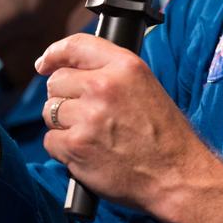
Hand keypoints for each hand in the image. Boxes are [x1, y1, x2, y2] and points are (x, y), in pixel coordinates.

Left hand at [36, 34, 206, 215]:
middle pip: (56, 82)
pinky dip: (64, 150)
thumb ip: (110, 72)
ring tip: (94, 136)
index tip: (45, 63)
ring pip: (50, 112)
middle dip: (64, 98)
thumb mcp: (145, 87)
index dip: (54, 54)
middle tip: (87, 115)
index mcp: (124, 66)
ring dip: (63, 125)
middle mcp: (103, 86)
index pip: (75, 46)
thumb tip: (67, 68)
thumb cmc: (165, 136)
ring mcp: (88, 117)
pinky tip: (89, 153)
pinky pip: (50, 141)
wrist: (178, 176)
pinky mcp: (76, 146)